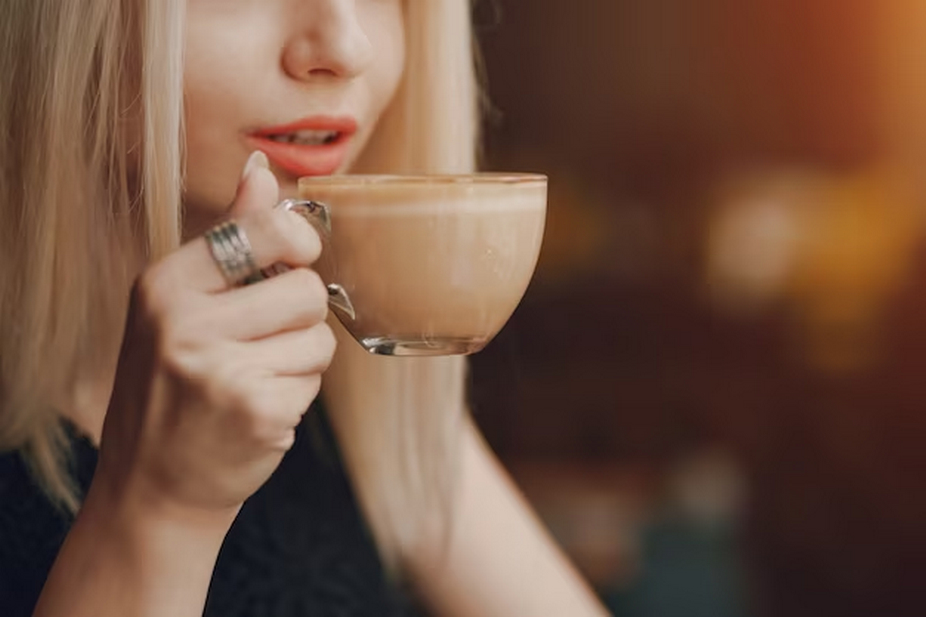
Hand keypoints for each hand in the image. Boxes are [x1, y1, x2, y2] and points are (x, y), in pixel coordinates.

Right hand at [92, 152, 334, 521]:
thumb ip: (230, 236)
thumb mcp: (180, 304)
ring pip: (320, 337)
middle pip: (307, 288)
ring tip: (256, 378)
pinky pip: (315, 382)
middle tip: (264, 342)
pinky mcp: (256, 410)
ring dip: (301, 360)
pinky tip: (258, 410)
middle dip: (301, 317)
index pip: (265, 229)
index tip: (294, 260)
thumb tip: (261, 170)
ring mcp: (220, 368)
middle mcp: (184, 322)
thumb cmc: (172, 385)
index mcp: (166, 283)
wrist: (152, 484)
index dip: (299, 244)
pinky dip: (297, 396)